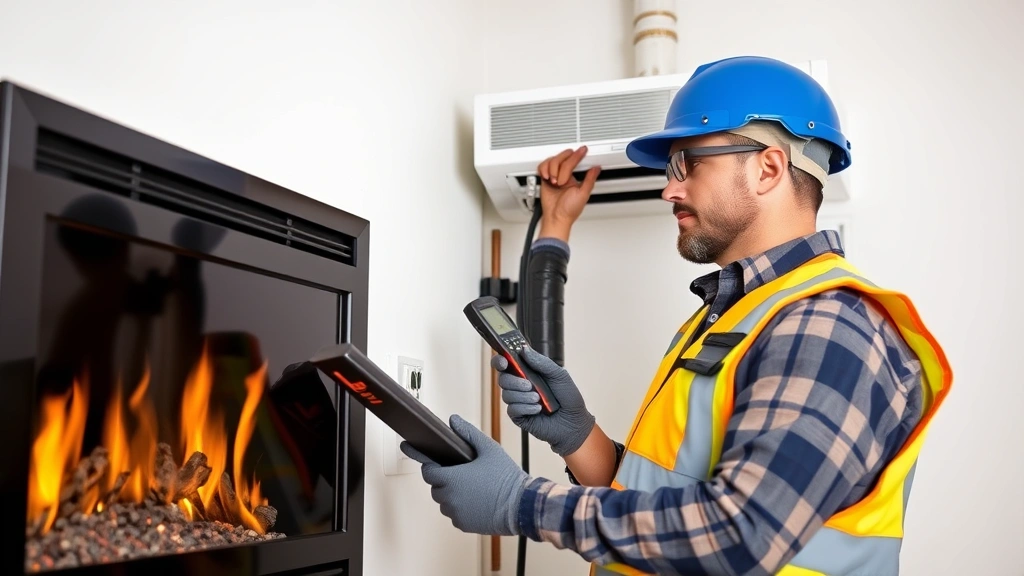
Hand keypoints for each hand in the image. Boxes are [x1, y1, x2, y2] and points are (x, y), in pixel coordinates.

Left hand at [400, 414, 528, 535]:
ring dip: (451, 494)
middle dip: (443, 479)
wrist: (521, 506)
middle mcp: (449, 498)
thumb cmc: (506, 477)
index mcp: (451, 478)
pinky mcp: (462, 525)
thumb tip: (453, 419)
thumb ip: (468, 432)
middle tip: (461, 473)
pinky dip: (460, 508)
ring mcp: (455, 513)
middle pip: (435, 486)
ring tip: (471, 487)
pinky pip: (454, 514)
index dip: (429, 465)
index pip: (427, 471)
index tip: (428, 461)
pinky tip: (475, 500)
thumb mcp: (489, 449)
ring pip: (444, 502)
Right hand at [492, 346, 594, 456]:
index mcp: (527, 372)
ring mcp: (518, 401)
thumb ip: (541, 362)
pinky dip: (525, 408)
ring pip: (506, 395)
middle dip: (514, 381)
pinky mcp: (518, 416)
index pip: (506, 364)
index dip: (500, 361)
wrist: (574, 422)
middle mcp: (519, 386)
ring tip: (538, 399)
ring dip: (523, 396)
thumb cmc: (568, 398)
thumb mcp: (559, 375)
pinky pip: (512, 409)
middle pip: (502, 379)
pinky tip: (537, 409)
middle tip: (529, 385)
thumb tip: (523, 349)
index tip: (504, 362)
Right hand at [536, 147, 600, 239]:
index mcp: (574, 177)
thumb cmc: (569, 210)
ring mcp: (554, 176)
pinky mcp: (544, 178)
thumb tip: (596, 168)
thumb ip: (589, 179)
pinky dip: (544, 169)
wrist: (556, 217)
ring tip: (554, 182)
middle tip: (562, 180)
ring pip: (552, 160)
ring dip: (553, 169)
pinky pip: (543, 166)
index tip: (583, 150)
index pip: (575, 161)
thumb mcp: (583, 195)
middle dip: (562, 168)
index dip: (578, 155)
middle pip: (562, 158)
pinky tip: (547, 177)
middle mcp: (564, 175)